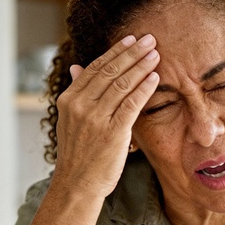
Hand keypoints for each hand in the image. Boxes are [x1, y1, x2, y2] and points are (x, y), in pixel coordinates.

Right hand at [52, 34, 159, 198]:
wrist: (77, 185)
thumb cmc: (78, 154)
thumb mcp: (71, 120)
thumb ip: (78, 93)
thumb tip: (76, 67)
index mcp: (69, 99)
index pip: (95, 68)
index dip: (115, 52)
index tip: (131, 39)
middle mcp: (80, 106)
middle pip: (110, 71)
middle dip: (132, 53)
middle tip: (150, 39)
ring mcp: (95, 119)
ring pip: (122, 84)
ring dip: (141, 66)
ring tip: (156, 54)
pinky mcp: (112, 132)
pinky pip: (131, 104)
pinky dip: (144, 89)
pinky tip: (155, 78)